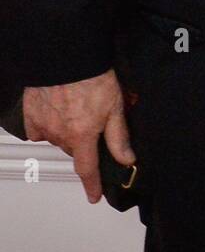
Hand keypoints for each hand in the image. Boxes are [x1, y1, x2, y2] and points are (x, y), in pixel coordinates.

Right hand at [22, 71, 135, 204]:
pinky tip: (57, 111)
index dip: (92, 185)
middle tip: (93, 123)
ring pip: (58, 139)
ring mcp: (43, 124)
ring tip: (78, 110)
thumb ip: (119, 137)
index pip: (88, 169)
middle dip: (84, 144)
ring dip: (68, 133)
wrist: (66, 55)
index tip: (93, 196)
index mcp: (82, 135)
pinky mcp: (31, 114)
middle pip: (74, 150)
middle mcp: (60, 134)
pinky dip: (48, 125)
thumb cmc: (92, 75)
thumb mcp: (115, 106)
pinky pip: (39, 129)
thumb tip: (127, 159)